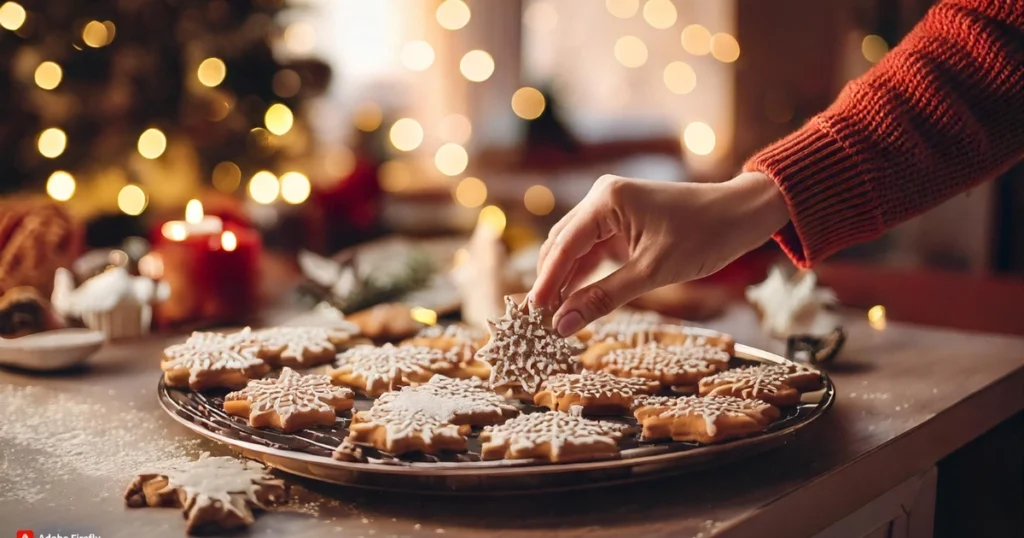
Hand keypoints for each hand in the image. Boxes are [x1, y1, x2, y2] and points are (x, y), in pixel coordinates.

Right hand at [529, 172, 789, 335]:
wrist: (741, 216)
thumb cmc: (703, 237)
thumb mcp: (652, 273)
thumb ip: (604, 298)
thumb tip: (563, 325)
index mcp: (606, 199)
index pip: (564, 246)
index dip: (545, 282)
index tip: (530, 314)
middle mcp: (601, 198)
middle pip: (562, 245)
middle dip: (550, 282)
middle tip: (536, 321)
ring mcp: (610, 208)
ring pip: (574, 250)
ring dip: (564, 281)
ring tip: (551, 316)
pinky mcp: (620, 222)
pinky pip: (592, 251)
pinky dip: (583, 276)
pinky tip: (574, 301)